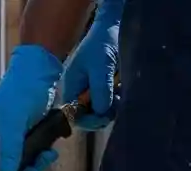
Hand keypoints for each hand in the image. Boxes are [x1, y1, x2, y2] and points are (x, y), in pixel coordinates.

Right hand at [0, 44, 64, 170]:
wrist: (39, 72)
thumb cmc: (20, 93)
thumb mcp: (13, 121)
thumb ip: (9, 148)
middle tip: (35, 168)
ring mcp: (11, 141)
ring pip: (18, 167)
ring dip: (34, 167)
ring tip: (47, 156)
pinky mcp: (27, 138)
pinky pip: (31, 157)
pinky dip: (41, 158)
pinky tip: (50, 151)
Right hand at [61, 0, 122, 130]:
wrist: (110, 29)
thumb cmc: (101, 46)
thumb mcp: (101, 70)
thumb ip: (100, 93)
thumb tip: (101, 114)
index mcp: (70, 89)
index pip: (74, 115)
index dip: (89, 121)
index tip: (105, 117)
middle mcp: (77, 92)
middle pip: (87, 115)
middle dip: (102, 113)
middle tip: (116, 106)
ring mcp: (88, 90)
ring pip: (98, 110)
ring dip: (110, 106)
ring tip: (119, 95)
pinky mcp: (99, 87)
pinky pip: (105, 101)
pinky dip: (114, 99)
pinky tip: (119, 90)